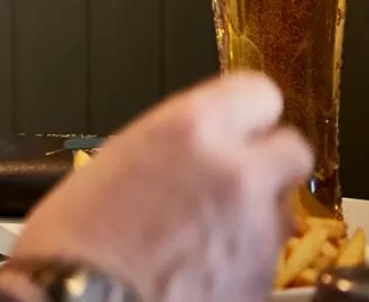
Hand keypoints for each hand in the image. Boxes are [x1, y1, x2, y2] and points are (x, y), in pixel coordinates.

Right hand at [0, 72, 312, 301]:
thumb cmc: (76, 242)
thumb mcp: (114, 162)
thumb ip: (170, 146)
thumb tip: (190, 151)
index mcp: (190, 128)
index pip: (257, 92)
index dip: (245, 111)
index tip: (235, 121)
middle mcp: (235, 171)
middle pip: (291, 148)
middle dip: (266, 160)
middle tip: (234, 174)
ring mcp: (257, 228)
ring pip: (284, 204)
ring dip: (257, 209)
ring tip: (208, 227)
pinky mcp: (264, 276)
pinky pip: (268, 251)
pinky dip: (245, 253)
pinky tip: (204, 261)